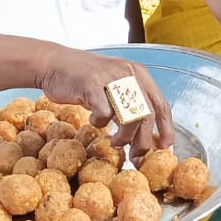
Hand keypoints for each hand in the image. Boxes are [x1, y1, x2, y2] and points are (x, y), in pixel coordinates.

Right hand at [33, 47, 173, 163]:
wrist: (54, 64)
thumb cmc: (84, 81)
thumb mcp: (114, 87)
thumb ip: (130, 105)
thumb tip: (146, 138)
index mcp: (139, 74)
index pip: (161, 105)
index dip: (166, 129)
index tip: (165, 149)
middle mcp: (129, 73)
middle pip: (147, 115)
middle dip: (143, 142)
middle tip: (136, 156)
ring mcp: (110, 78)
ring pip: (129, 117)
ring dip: (124, 137)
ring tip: (115, 142)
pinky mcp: (91, 84)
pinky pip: (104, 114)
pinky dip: (100, 123)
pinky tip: (94, 121)